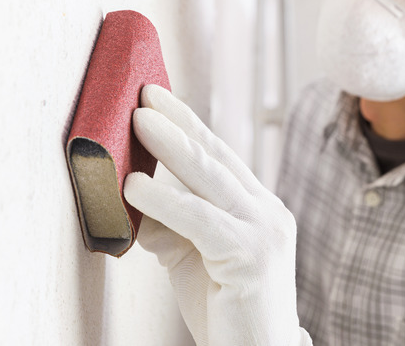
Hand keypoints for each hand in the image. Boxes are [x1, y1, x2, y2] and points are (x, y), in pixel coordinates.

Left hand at [123, 85, 310, 345]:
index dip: (188, 124)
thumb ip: (173, 225)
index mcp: (258, 208)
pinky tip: (136, 187)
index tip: (157, 98)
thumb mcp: (195, 257)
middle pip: (216, 157)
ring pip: (211, 179)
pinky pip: (200, 220)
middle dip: (178, 122)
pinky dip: (165, 200)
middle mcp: (268, 213)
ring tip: (138, 121)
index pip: (221, 156)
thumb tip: (138, 197)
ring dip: (171, 146)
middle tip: (144, 95)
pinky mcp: (251, 257)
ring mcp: (264, 233)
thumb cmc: (226, 309)